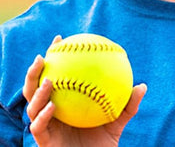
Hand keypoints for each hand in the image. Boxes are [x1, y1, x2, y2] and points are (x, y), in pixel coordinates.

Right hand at [23, 36, 146, 146]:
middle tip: (42, 57)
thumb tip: (142, 86)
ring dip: (37, 92)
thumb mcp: (116, 122)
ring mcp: (45, 126)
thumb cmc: (103, 145)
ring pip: (31, 106)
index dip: (54, 56)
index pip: (54, 75)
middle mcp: (50, 112)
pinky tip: (52, 106)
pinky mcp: (44, 142)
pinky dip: (43, 115)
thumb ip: (127, 105)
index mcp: (62, 102)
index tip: (59, 38)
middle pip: (33, 88)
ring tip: (49, 80)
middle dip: (33, 72)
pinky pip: (38, 127)